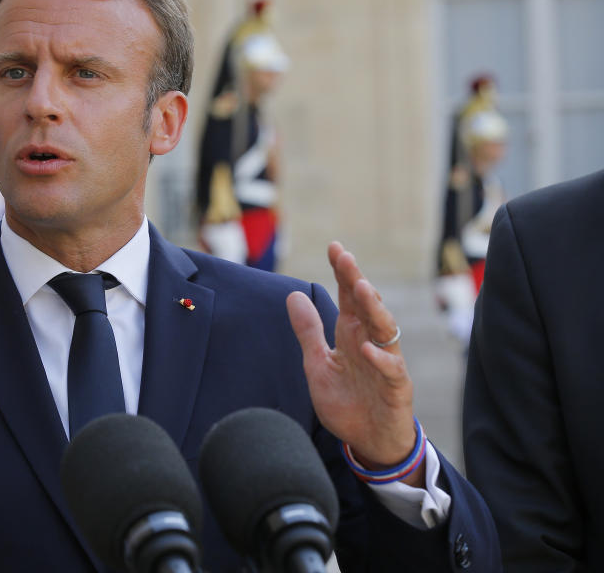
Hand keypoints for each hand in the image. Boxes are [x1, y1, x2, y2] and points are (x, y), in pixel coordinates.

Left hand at [286, 242, 422, 484]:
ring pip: (384, 329)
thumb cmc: (347, 402)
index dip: (342, 273)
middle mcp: (370, 342)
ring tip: (362, 289)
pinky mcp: (396, 387)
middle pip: (367, 305)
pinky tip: (367, 348)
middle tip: (345, 257)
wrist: (368, 442)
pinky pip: (392, 370)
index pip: (348, 297)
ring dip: (374, 308)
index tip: (334, 247)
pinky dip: (381, 359)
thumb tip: (293, 294)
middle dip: (356, 280)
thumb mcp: (318, 364)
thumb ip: (308, 331)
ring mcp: (386, 363)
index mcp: (351, 334)